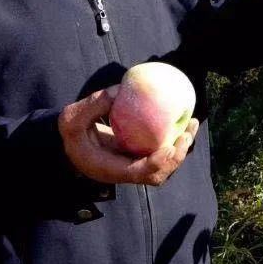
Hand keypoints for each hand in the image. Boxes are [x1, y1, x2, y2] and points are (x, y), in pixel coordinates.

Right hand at [58, 87, 199, 186]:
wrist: (69, 144)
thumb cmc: (70, 133)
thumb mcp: (72, 118)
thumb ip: (94, 105)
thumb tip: (120, 90)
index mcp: (110, 169)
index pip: (139, 173)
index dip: (158, 163)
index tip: (171, 146)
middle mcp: (126, 171)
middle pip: (158, 173)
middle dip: (177, 156)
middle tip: (187, 133)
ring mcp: (134, 165)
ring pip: (164, 163)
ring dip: (181, 146)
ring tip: (192, 122)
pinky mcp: (138, 155)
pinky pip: (160, 148)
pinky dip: (173, 136)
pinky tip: (182, 116)